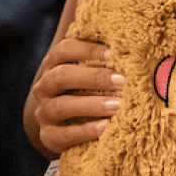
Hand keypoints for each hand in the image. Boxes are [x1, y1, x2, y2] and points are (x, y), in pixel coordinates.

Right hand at [31, 37, 122, 154]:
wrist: (69, 125)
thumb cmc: (89, 89)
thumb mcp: (93, 71)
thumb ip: (105, 57)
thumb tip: (132, 39)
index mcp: (55, 65)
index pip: (64, 50)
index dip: (87, 49)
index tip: (112, 52)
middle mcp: (44, 86)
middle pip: (61, 76)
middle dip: (93, 77)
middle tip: (122, 80)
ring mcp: (44, 112)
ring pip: (60, 107)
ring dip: (91, 105)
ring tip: (117, 105)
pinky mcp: (49, 136)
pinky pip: (62, 134)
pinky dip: (84, 131)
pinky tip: (104, 126)